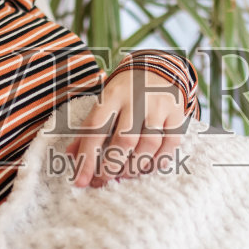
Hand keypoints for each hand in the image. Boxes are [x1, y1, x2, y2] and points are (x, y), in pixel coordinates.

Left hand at [66, 67, 187, 187]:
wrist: (157, 68)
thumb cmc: (124, 92)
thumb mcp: (104, 102)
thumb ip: (88, 128)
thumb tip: (71, 156)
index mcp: (112, 95)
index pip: (96, 129)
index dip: (87, 158)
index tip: (81, 181)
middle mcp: (136, 99)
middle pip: (125, 139)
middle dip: (112, 166)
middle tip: (105, 179)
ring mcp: (159, 106)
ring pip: (149, 144)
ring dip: (135, 166)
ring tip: (125, 173)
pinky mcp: (177, 114)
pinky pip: (170, 144)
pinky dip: (157, 161)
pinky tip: (146, 167)